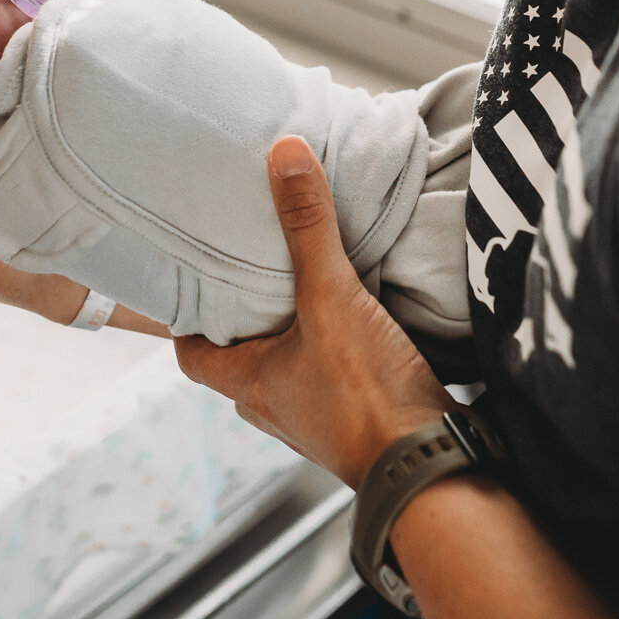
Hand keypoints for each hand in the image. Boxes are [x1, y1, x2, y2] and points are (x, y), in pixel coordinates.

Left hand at [174, 136, 457, 485]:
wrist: (431, 462)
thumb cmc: (366, 395)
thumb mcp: (331, 298)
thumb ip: (309, 228)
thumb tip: (284, 156)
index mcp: (247, 385)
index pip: (191, 352)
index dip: (187, 316)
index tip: (194, 276)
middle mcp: (274, 406)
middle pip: (242, 353)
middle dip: (248, 313)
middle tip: (253, 261)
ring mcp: (317, 416)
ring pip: (291, 362)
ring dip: (297, 327)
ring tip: (307, 276)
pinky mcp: (360, 416)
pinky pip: (334, 371)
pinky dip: (338, 341)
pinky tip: (360, 310)